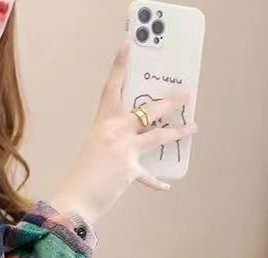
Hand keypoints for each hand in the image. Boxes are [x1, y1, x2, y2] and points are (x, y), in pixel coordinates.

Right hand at [50, 38, 197, 224]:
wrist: (75, 200)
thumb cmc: (81, 177)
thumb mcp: (95, 149)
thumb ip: (113, 141)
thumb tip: (133, 141)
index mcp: (102, 124)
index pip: (112, 88)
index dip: (120, 66)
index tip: (128, 45)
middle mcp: (114, 131)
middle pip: (146, 110)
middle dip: (169, 102)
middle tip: (185, 95)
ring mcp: (124, 149)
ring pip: (157, 135)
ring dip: (178, 131)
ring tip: (192, 127)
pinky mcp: (130, 169)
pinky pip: (149, 175)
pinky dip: (157, 181)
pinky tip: (166, 185)